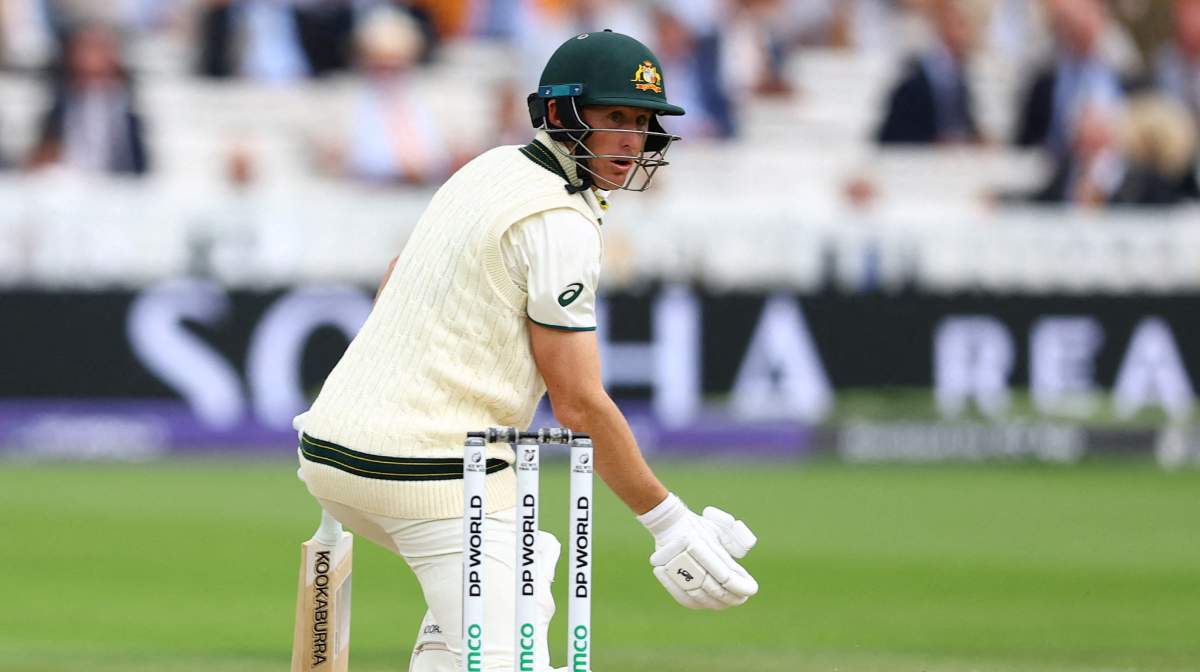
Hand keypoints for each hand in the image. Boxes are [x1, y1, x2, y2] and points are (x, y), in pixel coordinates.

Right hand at [638, 493, 758, 608]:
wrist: (669, 522)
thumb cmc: (699, 525)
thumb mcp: (720, 528)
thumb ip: (734, 545)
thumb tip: (742, 575)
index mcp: (696, 542)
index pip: (723, 574)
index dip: (739, 585)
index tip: (752, 590)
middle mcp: (682, 555)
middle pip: (711, 586)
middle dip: (730, 596)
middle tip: (743, 598)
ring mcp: (670, 566)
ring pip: (698, 595)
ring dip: (717, 603)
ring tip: (730, 602)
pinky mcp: (663, 575)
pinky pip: (683, 597)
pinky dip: (699, 603)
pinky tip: (711, 604)